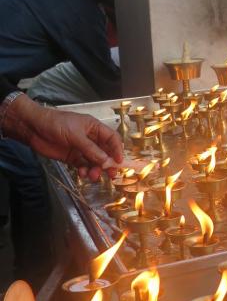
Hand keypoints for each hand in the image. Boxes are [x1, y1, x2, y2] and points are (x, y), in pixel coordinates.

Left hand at [3, 94, 122, 180]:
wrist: (33, 128)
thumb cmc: (56, 124)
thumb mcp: (75, 135)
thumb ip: (91, 149)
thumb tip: (106, 161)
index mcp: (94, 128)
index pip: (112, 139)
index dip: (117, 150)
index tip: (119, 162)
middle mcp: (90, 139)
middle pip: (105, 152)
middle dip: (108, 163)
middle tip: (111, 175)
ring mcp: (81, 149)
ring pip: (95, 161)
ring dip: (96, 169)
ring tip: (92, 175)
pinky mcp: (72, 157)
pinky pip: (83, 166)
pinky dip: (85, 171)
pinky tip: (82, 173)